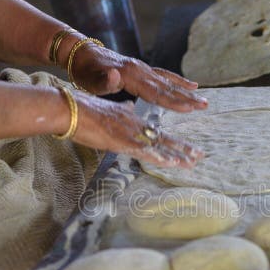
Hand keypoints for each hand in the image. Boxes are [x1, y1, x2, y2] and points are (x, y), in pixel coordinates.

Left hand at [67, 41, 208, 112]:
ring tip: (203, 98)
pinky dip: (177, 80)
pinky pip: (164, 75)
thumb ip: (104, 81)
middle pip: (167, 86)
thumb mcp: (90, 79)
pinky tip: (190, 84)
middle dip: (187, 97)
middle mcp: (140, 70)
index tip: (189, 108)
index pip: (155, 92)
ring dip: (186, 90)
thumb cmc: (84, 70)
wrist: (80, 52)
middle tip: (205, 105)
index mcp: (130, 76)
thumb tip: (115, 76)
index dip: (173, 102)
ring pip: (168, 81)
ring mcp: (142, 68)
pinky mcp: (141, 68)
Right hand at [69, 90, 203, 167]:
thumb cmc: (83, 110)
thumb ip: (121, 110)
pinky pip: (144, 151)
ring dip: (176, 154)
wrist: (69, 109)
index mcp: (131, 118)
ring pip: (158, 145)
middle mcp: (134, 125)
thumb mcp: (107, 108)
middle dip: (182, 149)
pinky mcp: (121, 140)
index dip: (172, 141)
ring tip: (192, 161)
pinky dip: (159, 157)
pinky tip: (172, 162)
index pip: (156, 131)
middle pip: (163, 138)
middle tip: (200, 155)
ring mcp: (129, 133)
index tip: (186, 147)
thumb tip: (130, 107)